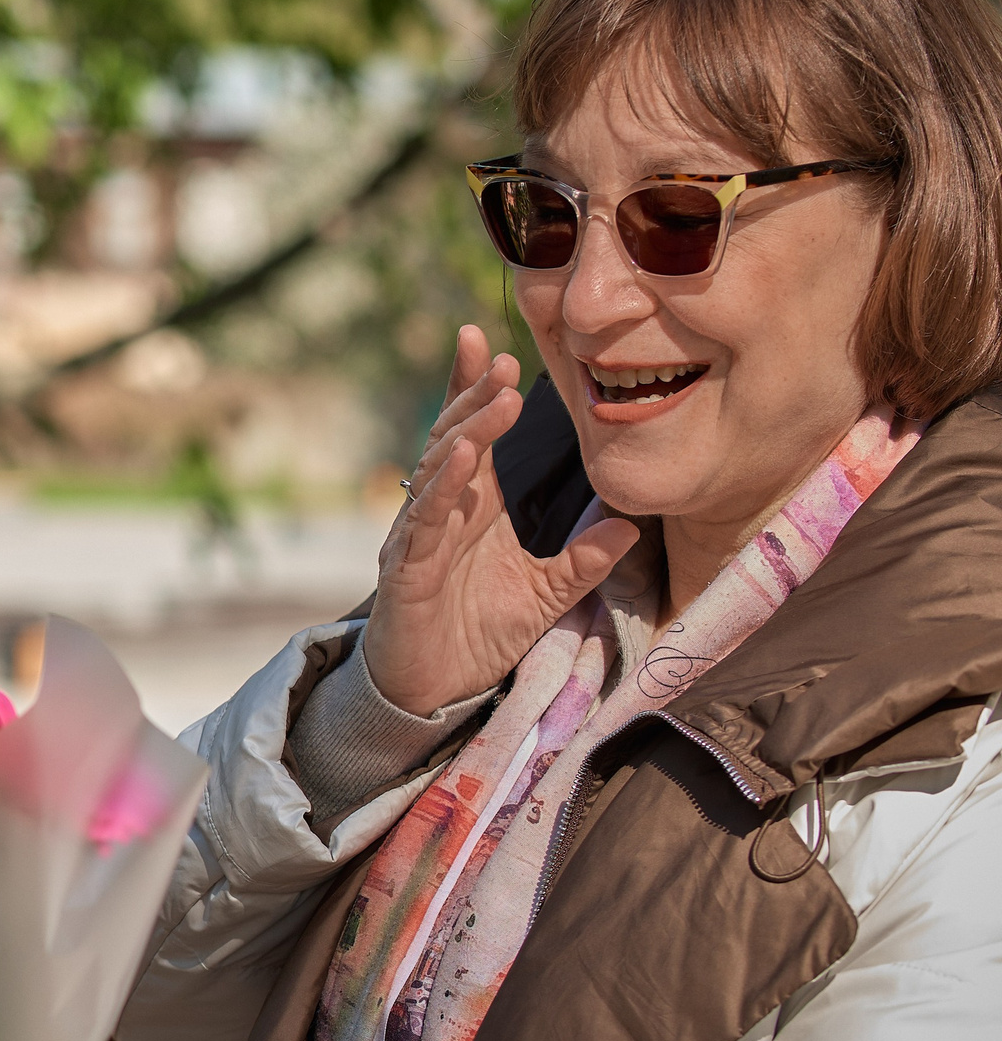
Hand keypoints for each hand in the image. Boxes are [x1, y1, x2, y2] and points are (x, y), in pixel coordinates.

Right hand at [361, 325, 639, 715]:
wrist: (432, 694)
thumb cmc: (476, 636)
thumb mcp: (547, 594)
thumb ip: (584, 558)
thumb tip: (633, 522)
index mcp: (472, 507)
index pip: (474, 435)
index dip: (478, 391)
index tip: (500, 347)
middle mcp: (442, 511)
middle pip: (453, 438)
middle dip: (474, 395)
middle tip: (505, 358)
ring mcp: (420, 535)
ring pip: (437, 470)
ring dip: (467, 431)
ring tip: (498, 397)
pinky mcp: (407, 568)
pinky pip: (425, 520)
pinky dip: (443, 487)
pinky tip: (463, 457)